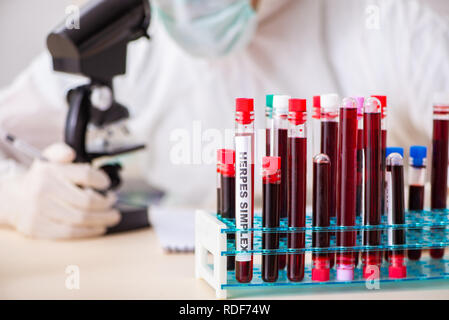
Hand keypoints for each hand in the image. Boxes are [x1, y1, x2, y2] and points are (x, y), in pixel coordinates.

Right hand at [0, 143, 119, 238]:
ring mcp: (40, 212)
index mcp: (49, 171)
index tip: (107, 184)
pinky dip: (90, 231)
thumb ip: (61, 151)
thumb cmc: (39, 179)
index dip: (102, 180)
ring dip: (103, 219)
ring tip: (112, 215)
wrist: (12, 199)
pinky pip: (71, 232)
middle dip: (106, 203)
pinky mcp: (39, 229)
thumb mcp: (48, 159)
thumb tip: (70, 153)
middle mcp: (43, 191)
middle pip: (86, 201)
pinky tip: (99, 227)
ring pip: (81, 218)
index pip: (85, 175)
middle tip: (112, 201)